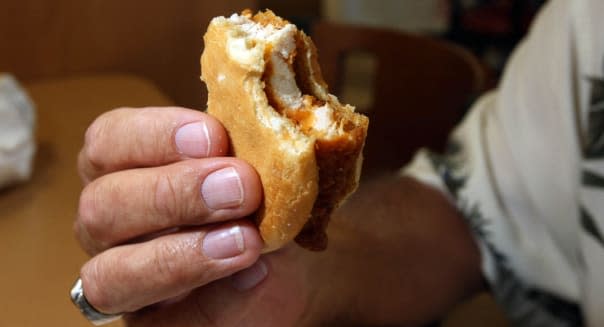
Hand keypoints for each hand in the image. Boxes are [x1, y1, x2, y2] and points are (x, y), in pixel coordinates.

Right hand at [74, 106, 483, 326]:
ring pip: (109, 274)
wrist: (293, 261)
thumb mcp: (263, 164)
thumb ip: (258, 148)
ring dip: (180, 254)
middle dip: (174, 194)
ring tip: (246, 241)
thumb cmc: (264, 200)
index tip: (215, 135)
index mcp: (126, 166)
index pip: (109, 141)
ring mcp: (124, 277)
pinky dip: (213, 298)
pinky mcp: (150, 324)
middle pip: (102, 205)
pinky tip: (254, 276)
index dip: (155, 135)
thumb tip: (270, 134)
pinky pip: (162, 322)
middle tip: (240, 187)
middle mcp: (111, 222)